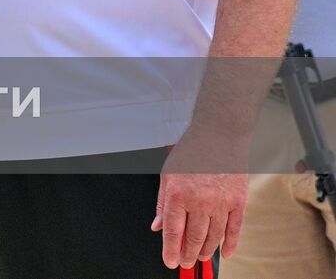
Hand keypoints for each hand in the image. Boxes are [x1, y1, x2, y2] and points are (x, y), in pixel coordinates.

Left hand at [152, 129, 250, 268]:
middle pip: (194, 238)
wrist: (218, 135)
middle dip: (187, 254)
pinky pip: (235, 229)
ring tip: (199, 257)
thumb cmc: (191, 152)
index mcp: (178, 194)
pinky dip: (230, 244)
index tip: (170, 261)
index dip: (170, 250)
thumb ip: (162, 203)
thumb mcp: (167, 175)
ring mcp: (221, 203)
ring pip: (213, 237)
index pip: (173, 232)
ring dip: (206, 251)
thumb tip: (158, 226)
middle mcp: (199, 201)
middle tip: (185, 262)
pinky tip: (224, 253)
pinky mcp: (238, 201)